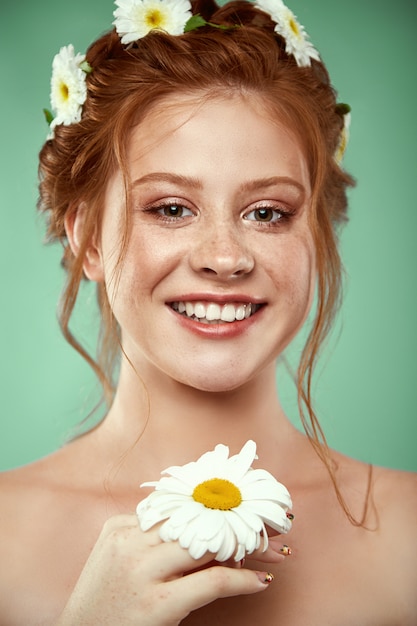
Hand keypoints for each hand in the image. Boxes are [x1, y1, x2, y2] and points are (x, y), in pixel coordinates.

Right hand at [56, 514, 289, 624]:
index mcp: (121, 526)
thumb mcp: (116, 560)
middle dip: (237, 519)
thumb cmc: (105, 604)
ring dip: (246, 545)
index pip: (180, 505)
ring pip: (207, 543)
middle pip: (196, 519)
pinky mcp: (156, 603)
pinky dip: (242, 578)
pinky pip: (212, 581)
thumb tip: (200, 525)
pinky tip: (260, 581)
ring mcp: (142, 571)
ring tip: (271, 548)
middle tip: (270, 521)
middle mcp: (131, 542)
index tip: (245, 504)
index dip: (217, 503)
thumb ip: (148, 537)